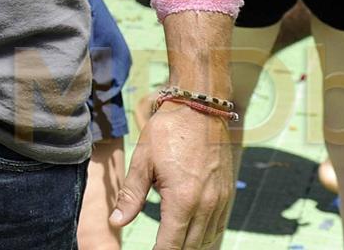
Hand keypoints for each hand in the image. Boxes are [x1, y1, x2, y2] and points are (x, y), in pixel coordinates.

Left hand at [110, 102, 235, 247]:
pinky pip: (217, 226)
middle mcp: (206, 204)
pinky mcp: (227, 194)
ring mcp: (220, 200)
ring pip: (206, 239)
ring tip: (170, 242)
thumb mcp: (142, 162)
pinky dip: (204, 235)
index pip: (171, 244)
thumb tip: (116, 222)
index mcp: (183, 199)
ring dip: (189, 245)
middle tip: (157, 248)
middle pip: (190, 246)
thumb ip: (130, 196)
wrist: (199, 108)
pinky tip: (189, 232)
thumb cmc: (167, 132)